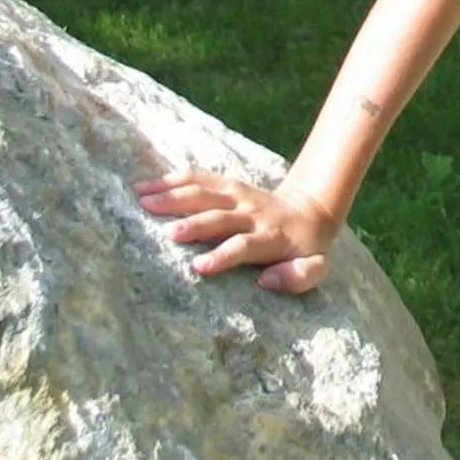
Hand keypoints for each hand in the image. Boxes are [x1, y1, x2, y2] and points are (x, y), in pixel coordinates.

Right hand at [135, 169, 342, 293]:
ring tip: (144, 201)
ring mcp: (239, 196)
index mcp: (270, 238)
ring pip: (205, 192)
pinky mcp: (229, 185)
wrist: (309, 210)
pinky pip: (200, 178)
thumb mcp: (315, 268)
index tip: (199, 267)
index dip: (224, 256)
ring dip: (175, 196)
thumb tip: (266, 280)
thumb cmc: (306, 249)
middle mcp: (252, 214)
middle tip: (168, 233)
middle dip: (195, 224)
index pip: (245, 246)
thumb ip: (300, 277)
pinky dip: (174, 179)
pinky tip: (148, 184)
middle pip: (220, 217)